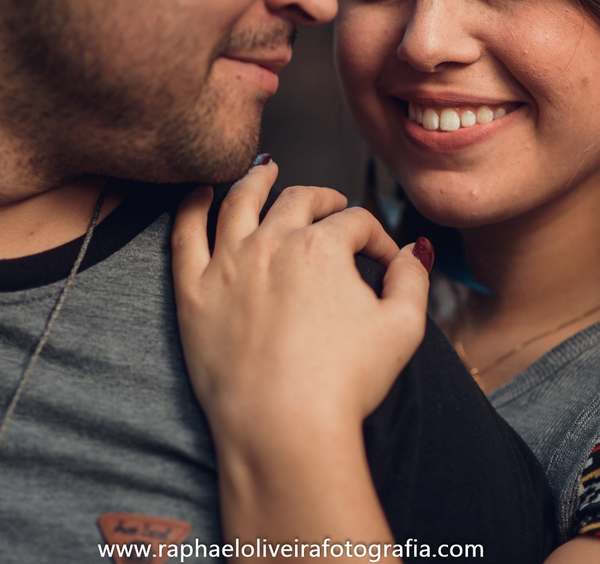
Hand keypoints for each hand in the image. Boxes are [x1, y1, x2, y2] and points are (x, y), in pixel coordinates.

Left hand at [172, 159, 430, 447]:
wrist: (283, 429)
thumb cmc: (344, 384)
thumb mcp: (403, 328)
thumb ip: (413, 279)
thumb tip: (414, 250)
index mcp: (323, 247)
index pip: (355, 223)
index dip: (376, 238)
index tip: (383, 262)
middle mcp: (272, 244)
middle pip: (299, 202)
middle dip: (323, 200)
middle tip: (331, 206)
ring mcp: (227, 265)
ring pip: (239, 202)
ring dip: (256, 179)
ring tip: (264, 170)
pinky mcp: (193, 293)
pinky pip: (185, 234)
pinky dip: (191, 205)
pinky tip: (199, 192)